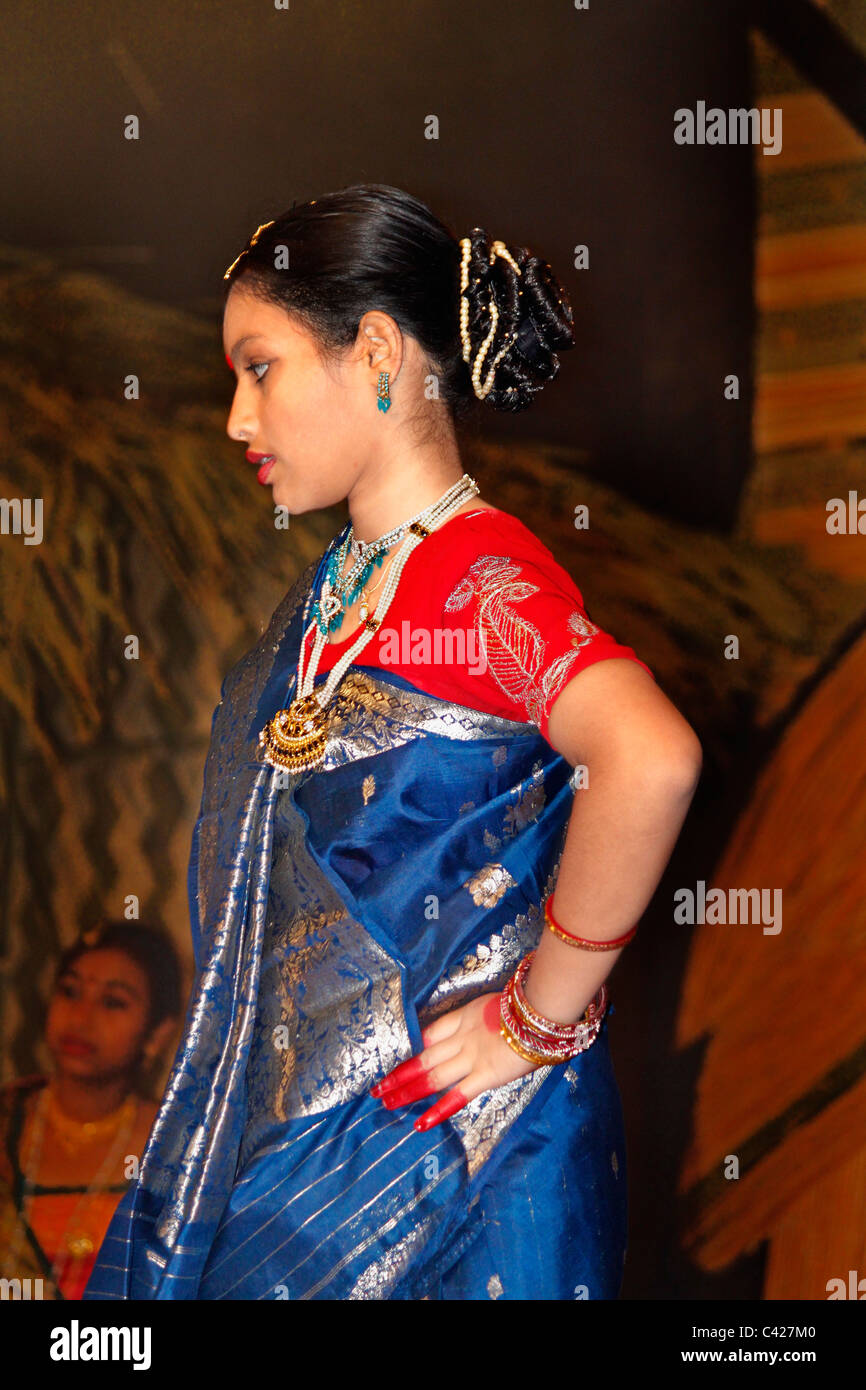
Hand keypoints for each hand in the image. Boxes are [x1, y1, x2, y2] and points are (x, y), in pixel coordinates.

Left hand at [369, 991, 539, 1130]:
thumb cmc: (531, 1005)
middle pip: (423, 1056)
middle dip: (400, 1073)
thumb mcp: (502, 1005)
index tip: (400, 1058)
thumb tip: (490, 1029)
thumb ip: (490, 1019)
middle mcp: (462, 1038)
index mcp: (465, 1017)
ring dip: (407, 1090)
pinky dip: (437, 1111)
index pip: (431, 1033)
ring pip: (432, 1075)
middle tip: (377, 1087)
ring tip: (385, 1102)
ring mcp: (471, 1058)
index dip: (414, 1047)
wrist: (541, 1011)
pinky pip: (457, 1096)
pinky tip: (420, 1123)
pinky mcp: (485, 1076)